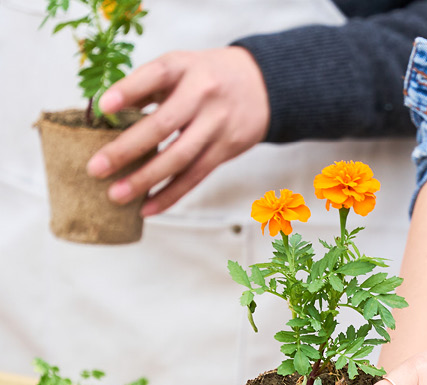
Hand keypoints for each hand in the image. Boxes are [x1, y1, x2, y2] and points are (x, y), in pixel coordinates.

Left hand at [86, 47, 269, 215]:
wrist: (262, 86)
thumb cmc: (208, 76)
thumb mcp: (180, 67)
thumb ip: (146, 85)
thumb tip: (106, 111)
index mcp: (185, 68)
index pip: (155, 76)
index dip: (129, 91)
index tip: (103, 107)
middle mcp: (203, 96)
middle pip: (163, 126)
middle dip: (127, 150)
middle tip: (96, 169)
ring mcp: (217, 126)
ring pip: (180, 158)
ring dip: (146, 180)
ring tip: (117, 196)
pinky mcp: (226, 150)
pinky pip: (195, 176)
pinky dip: (170, 194)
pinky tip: (148, 207)